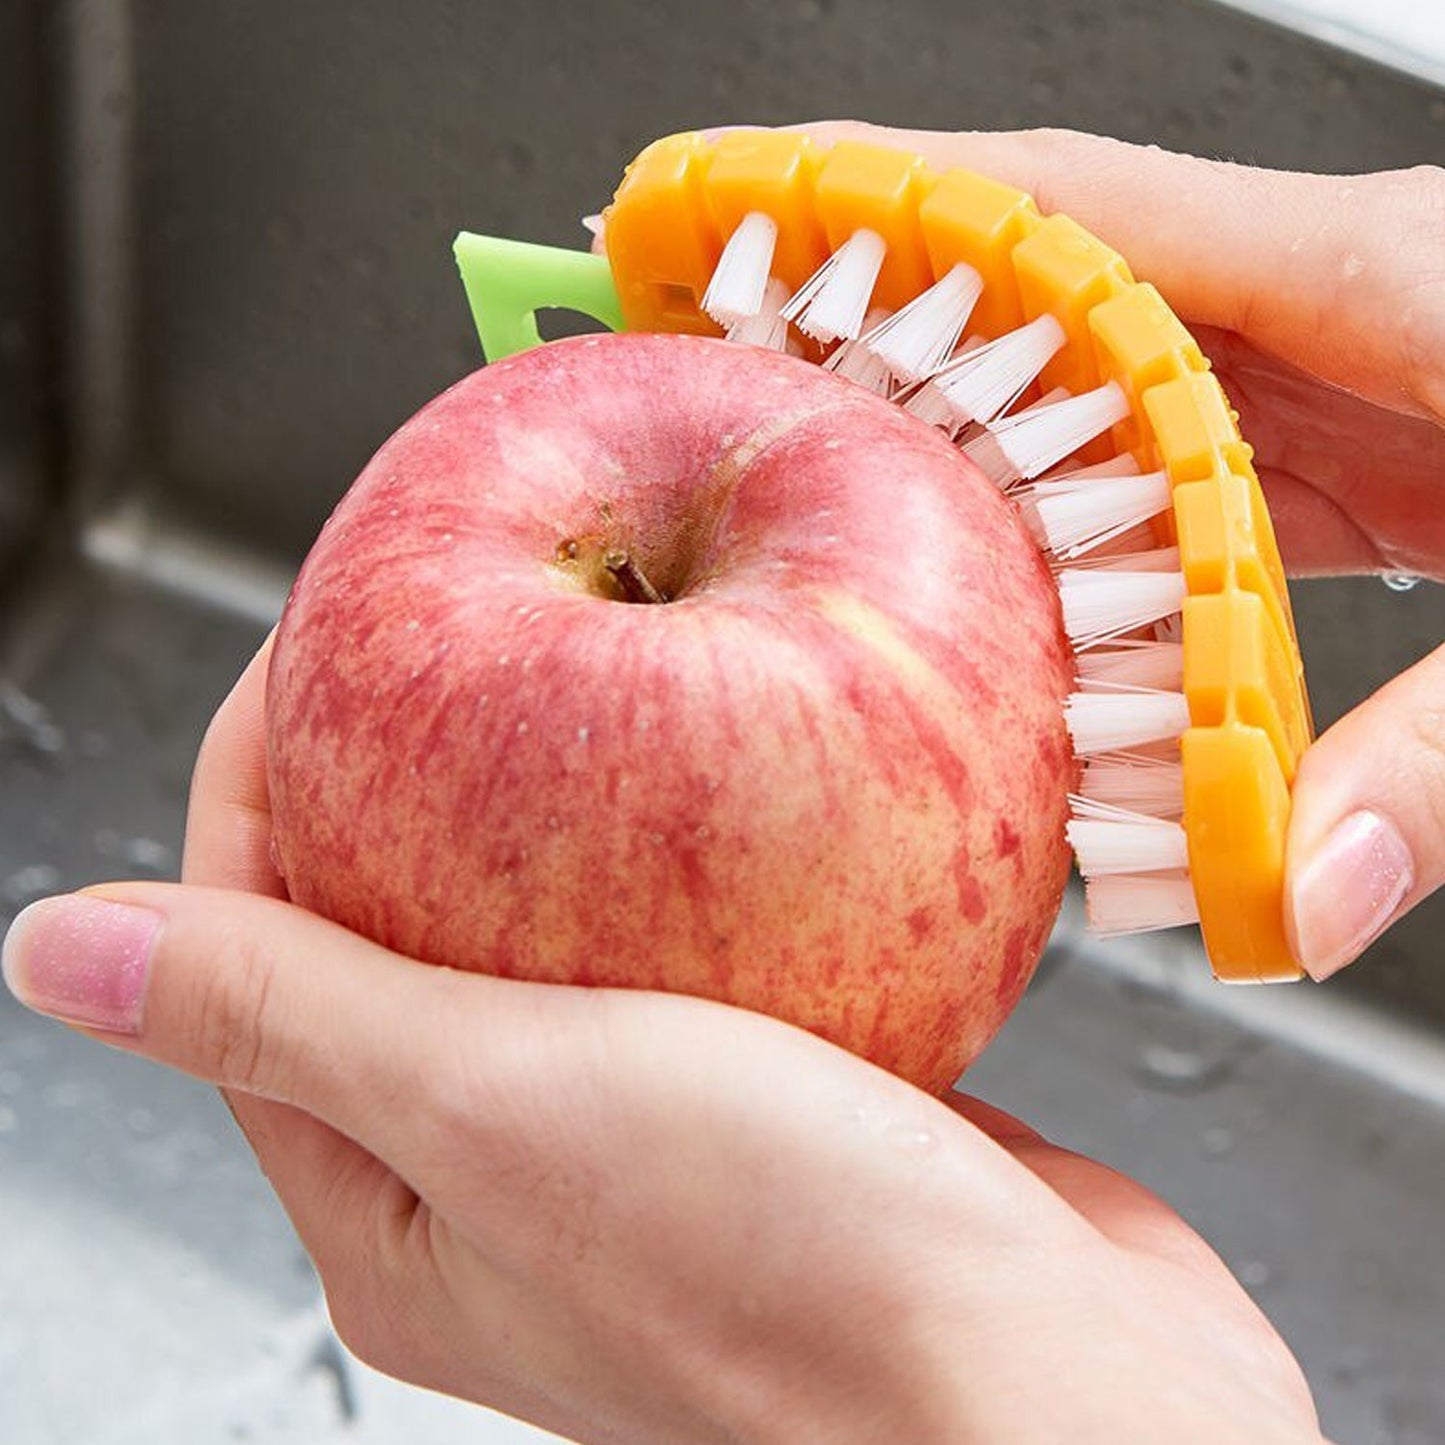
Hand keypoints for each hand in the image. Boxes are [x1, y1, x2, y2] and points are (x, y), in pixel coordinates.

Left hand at [2, 639, 1323, 1443]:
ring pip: (560, 919)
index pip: (254, 945)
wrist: (1060, 1389)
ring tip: (585, 656)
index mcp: (397, 1203)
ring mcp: (643, 1130)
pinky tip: (730, 767)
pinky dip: (700, 847)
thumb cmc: (790, 1282)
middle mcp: (507, 1173)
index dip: (265, 767)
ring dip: (566, 796)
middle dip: (410, 763)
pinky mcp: (775, 1093)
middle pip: (401, 919)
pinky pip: (699, 940)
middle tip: (449, 614)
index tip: (317, 625)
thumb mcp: (503, 1110)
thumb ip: (291, 1014)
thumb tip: (54, 951)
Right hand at [777, 121, 1443, 982]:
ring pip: (1089, 381)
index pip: (1067, 211)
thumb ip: (1436, 758)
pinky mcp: (1351, 442)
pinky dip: (1066, 507)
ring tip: (812, 475)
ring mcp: (1329, 372)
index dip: (877, 202)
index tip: (726, 204)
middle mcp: (1323, 308)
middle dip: (867, 317)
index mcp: (1370, 279)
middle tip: (713, 362)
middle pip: (1042, 293)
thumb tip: (1282, 893)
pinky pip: (1163, 458)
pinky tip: (1004, 575)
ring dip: (952, 425)